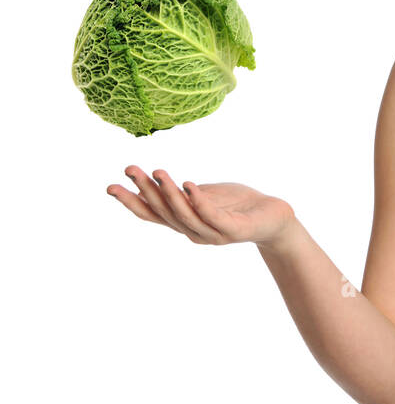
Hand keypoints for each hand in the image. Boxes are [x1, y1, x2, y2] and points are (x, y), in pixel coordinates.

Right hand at [106, 165, 295, 248]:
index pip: (153, 214)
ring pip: (185, 215)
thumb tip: (157, 180)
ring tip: (159, 172)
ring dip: (170, 194)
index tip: (110, 186)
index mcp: (185, 223)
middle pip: (165, 213)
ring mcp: (214, 234)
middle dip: (146, 191)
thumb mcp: (206, 194)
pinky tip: (190, 185)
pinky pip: (212, 216)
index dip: (132, 202)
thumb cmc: (239, 205)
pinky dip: (199, 201)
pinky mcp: (234, 230)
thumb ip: (184, 193)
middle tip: (131, 170)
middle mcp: (195, 232)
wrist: (276, 218)